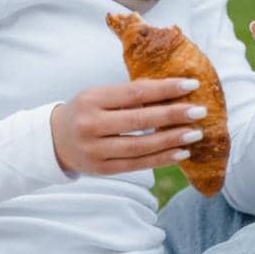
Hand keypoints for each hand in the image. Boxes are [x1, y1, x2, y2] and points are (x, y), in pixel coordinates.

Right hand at [49, 78, 207, 175]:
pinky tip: (180, 152)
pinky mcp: (102, 169)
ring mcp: (95, 149)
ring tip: (195, 133)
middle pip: (140, 120)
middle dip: (174, 115)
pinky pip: (137, 164)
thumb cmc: (85, 111)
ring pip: (141, 146)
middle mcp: (92, 124)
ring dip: (172, 140)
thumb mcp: (98, 96)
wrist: (54, 140)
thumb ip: (128, 95)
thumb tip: (170, 90)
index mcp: (92, 99)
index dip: (165, 89)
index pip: (135, 92)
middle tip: (199, 111)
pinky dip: (161, 159)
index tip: (191, 84)